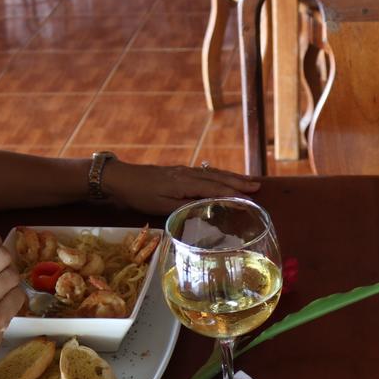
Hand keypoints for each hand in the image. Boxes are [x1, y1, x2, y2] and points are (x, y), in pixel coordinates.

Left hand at [101, 160, 259, 214]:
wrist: (121, 178)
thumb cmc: (139, 195)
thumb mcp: (160, 206)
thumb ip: (184, 207)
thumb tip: (206, 208)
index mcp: (185, 184)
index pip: (215, 189)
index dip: (233, 193)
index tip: (251, 197)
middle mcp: (188, 174)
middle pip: (218, 178)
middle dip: (238, 182)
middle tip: (257, 186)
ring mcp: (184, 171)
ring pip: (212, 173)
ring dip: (231, 177)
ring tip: (247, 180)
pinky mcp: (178, 171)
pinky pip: (204, 172)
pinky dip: (218, 175)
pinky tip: (222, 177)